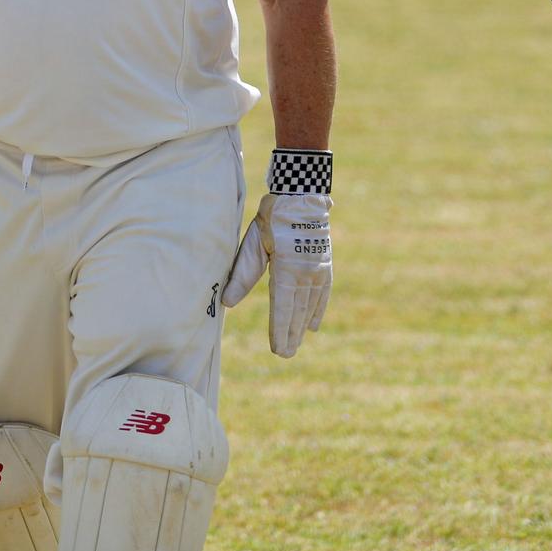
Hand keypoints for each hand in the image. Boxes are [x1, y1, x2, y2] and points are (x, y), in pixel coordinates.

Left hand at [221, 193, 330, 357]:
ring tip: (296, 344)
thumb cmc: (272, 219)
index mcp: (287, 269)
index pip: (282, 307)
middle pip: (297, 310)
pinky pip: (322, 293)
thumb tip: (227, 302)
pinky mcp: (324, 264)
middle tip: (285, 355)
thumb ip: (242, 274)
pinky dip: (317, 310)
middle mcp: (306, 273)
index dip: (280, 329)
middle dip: (291, 334)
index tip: (277, 349)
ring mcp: (317, 270)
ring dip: (302, 326)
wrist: (300, 196)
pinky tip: (313, 326)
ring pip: (309, 305)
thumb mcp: (253, 243)